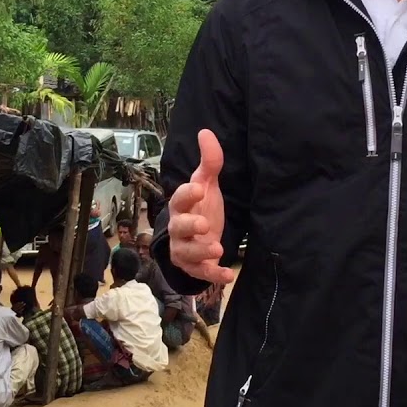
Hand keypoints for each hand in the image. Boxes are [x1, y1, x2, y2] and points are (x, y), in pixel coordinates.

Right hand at [168, 130, 234, 283]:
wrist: (198, 237)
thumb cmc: (200, 207)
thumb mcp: (207, 184)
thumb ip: (210, 162)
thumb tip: (205, 131)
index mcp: (181, 206)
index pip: (179, 198)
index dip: (186, 194)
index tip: (199, 188)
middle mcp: (179, 228)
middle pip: (178, 227)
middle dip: (189, 226)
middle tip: (204, 224)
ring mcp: (185, 249)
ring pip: (187, 253)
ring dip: (201, 252)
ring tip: (218, 249)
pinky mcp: (195, 267)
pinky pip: (202, 273)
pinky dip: (214, 275)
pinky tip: (228, 275)